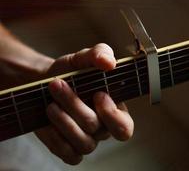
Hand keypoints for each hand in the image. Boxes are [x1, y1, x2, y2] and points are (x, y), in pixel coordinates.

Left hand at [35, 44, 133, 164]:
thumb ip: (100, 54)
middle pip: (98, 130)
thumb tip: (110, 63)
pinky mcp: (67, 148)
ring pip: (83, 143)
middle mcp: (103, 128)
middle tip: (58, 85)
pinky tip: (47, 123)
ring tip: (50, 103)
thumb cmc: (70, 71)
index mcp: (114, 109)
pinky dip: (55, 139)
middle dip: (77, 108)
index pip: (125, 127)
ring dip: (64, 121)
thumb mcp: (84, 57)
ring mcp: (86, 140)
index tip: (98, 94)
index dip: (113, 116)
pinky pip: (68, 154)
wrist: (44, 81)